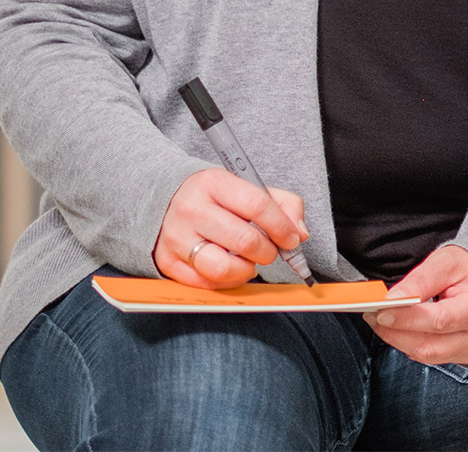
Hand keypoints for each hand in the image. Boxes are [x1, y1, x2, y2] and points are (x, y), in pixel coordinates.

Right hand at [153, 168, 307, 288]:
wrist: (166, 199)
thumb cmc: (215, 197)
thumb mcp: (246, 186)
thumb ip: (282, 203)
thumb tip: (300, 233)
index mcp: (214, 182)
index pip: (257, 205)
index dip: (281, 226)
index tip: (291, 238)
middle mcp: (192, 209)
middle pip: (244, 240)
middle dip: (268, 251)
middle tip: (270, 250)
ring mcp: (177, 237)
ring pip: (223, 268)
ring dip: (247, 270)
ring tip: (250, 260)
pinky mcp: (168, 262)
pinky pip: (206, 284)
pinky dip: (228, 281)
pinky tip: (231, 267)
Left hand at [363, 245, 467, 365]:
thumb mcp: (448, 261)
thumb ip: (421, 280)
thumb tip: (393, 298)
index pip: (440, 320)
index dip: (408, 318)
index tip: (381, 309)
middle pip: (429, 345)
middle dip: (395, 331)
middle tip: (371, 314)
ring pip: (426, 355)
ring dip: (397, 339)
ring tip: (379, 319)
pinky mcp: (461, 358)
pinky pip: (429, 356)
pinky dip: (409, 343)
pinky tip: (397, 327)